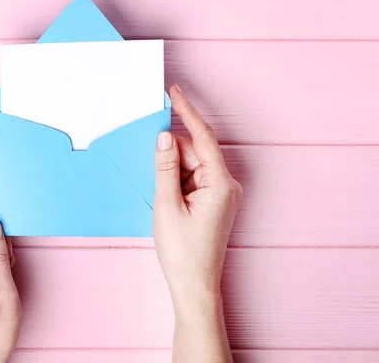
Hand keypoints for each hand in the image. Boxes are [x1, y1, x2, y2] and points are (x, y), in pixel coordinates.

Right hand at [153, 85, 241, 361]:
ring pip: (192, 166)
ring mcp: (221, 193)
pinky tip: (167, 196)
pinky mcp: (213, 201)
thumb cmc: (182, 251)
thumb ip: (165, 167)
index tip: (174, 92)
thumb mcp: (166, 206)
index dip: (186, 113)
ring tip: (163, 199)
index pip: (203, 138)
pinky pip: (193, 179)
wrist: (194, 285)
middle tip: (153, 171)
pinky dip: (177, 180)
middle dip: (171, 155)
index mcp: (220, 183)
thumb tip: (163, 136)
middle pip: (195, 152)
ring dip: (172, 171)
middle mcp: (226, 184)